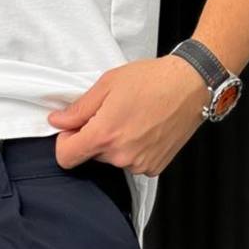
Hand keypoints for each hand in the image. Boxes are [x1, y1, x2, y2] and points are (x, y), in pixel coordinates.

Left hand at [48, 56, 207, 175]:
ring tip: (133, 119)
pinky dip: (134, 150)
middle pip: (91, 156)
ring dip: (116, 143)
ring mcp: (138, 165)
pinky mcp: (153, 168)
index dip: (65, 142)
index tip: (73, 130)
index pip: (66, 157)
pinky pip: (132, 164)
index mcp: (104, 135)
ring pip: (112, 160)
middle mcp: (120, 156)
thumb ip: (79, 108)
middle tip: (113, 113)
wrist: (191, 86)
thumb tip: (58, 121)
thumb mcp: (108, 84)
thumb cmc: (153, 80)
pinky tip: (145, 130)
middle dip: (95, 137)